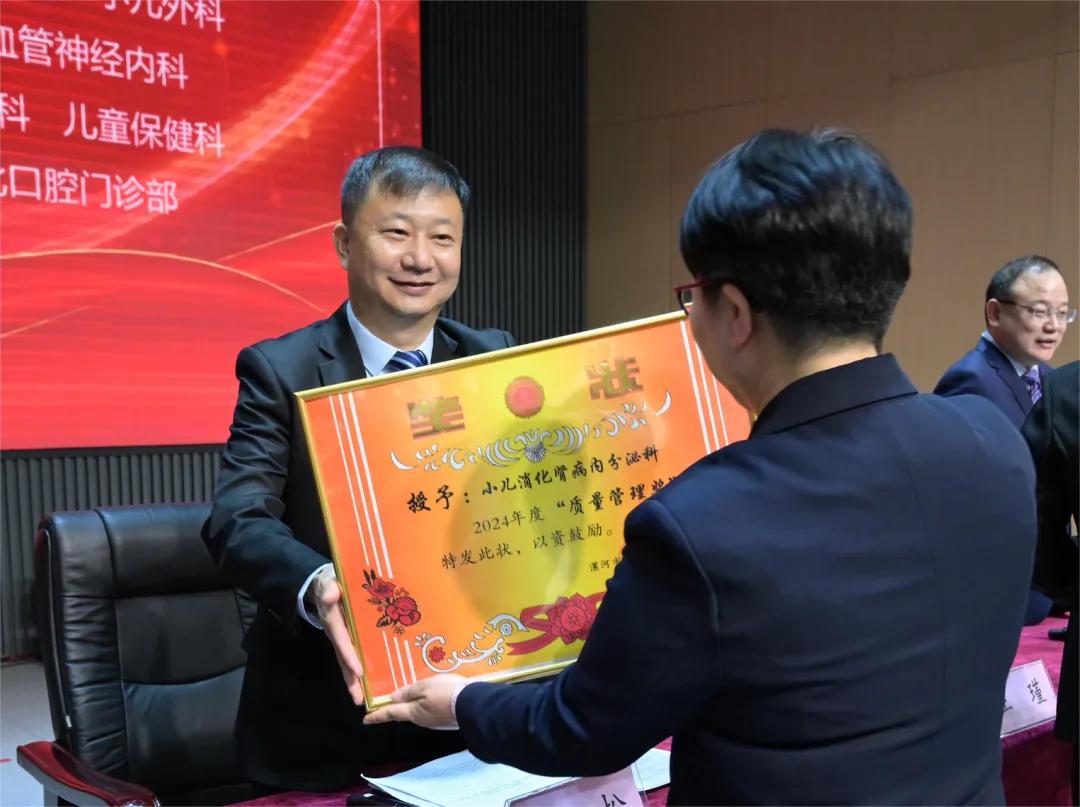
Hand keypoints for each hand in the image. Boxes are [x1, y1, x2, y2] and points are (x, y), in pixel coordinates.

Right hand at [308, 567, 365, 705]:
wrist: (325, 585)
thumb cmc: (329, 582)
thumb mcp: (328, 581)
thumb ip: (329, 588)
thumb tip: (330, 595)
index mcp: (333, 619)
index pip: (341, 638)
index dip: (348, 654)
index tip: (358, 670)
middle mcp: (337, 632)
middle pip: (343, 658)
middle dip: (350, 678)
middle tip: (358, 699)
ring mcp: (342, 637)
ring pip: (348, 661)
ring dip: (354, 680)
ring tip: (362, 700)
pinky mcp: (348, 638)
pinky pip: (354, 655)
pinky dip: (359, 670)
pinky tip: (369, 683)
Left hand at [362, 674, 467, 728]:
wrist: (472, 705)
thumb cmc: (445, 692)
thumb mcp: (425, 686)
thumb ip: (410, 691)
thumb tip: (394, 697)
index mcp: (413, 712)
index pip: (391, 713)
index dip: (377, 715)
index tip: (365, 719)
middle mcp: (420, 719)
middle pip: (404, 712)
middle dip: (394, 708)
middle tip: (387, 702)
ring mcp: (433, 720)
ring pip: (417, 710)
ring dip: (411, 703)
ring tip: (408, 693)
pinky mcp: (443, 717)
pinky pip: (428, 709)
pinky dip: (423, 702)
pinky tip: (428, 695)